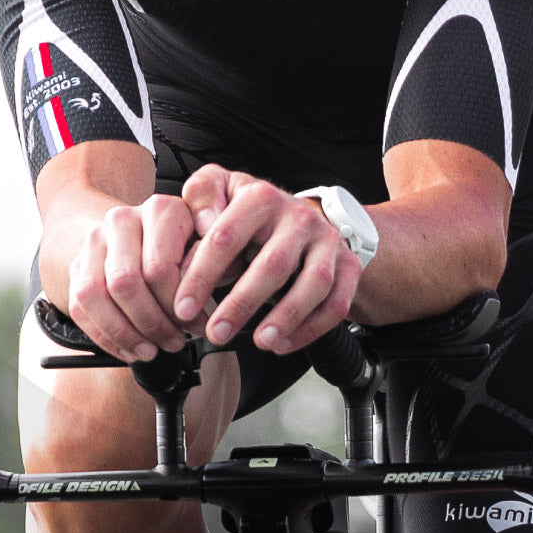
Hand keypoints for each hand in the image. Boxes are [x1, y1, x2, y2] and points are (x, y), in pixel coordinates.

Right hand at [65, 193, 203, 362]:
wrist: (150, 234)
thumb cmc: (189, 246)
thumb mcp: (210, 246)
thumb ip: (208, 257)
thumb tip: (204, 273)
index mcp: (159, 210)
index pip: (159, 267)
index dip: (177, 304)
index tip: (197, 325)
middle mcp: (121, 221)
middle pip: (124, 282)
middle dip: (151, 322)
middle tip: (175, 342)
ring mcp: (94, 242)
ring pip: (94, 295)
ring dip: (124, 333)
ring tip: (151, 351)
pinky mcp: (77, 265)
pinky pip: (79, 307)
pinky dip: (104, 336)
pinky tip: (129, 349)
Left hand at [173, 165, 361, 353]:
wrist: (300, 214)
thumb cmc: (249, 211)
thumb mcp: (219, 189)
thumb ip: (200, 197)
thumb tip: (202, 224)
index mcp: (260, 197)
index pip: (226, 237)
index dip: (201, 277)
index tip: (183, 309)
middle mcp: (299, 216)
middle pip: (273, 264)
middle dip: (242, 304)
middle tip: (216, 333)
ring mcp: (327, 241)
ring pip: (313, 283)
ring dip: (286, 317)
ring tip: (260, 343)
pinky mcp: (348, 264)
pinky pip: (337, 302)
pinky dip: (312, 328)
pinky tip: (283, 344)